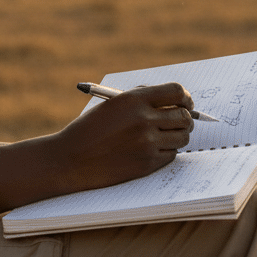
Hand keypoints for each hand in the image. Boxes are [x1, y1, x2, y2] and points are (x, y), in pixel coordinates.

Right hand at [50, 81, 194, 191]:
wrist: (70, 160)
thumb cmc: (90, 129)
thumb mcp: (113, 103)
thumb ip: (142, 98)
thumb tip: (175, 99)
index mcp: (134, 99)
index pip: (177, 92)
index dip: (186, 97)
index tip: (186, 102)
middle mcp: (144, 120)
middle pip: (185, 116)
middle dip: (186, 118)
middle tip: (181, 120)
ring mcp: (147, 144)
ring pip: (182, 137)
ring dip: (178, 136)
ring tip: (165, 135)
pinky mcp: (147, 164)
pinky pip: (172, 155)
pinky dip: (167, 151)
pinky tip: (152, 149)